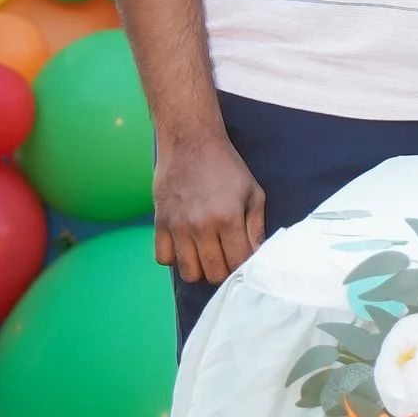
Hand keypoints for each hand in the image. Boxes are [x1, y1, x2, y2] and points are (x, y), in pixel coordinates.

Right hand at [152, 126, 266, 287]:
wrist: (191, 142)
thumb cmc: (227, 167)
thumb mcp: (253, 192)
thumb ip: (256, 227)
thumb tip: (257, 257)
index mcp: (229, 218)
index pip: (238, 263)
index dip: (243, 266)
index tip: (243, 259)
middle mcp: (202, 226)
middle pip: (214, 274)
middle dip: (224, 270)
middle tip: (226, 256)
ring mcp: (178, 226)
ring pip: (188, 273)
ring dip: (200, 268)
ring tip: (206, 254)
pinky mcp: (160, 223)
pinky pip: (163, 259)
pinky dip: (175, 258)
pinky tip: (185, 246)